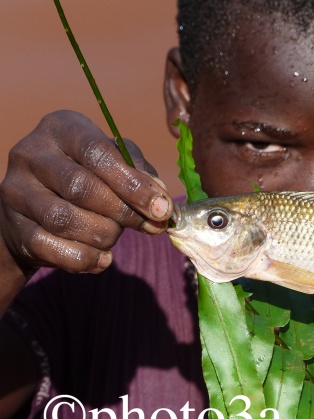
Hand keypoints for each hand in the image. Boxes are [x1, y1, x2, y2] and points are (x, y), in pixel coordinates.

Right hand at [0, 110, 172, 276]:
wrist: (37, 211)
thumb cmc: (88, 178)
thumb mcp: (114, 164)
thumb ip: (139, 174)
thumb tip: (160, 199)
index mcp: (62, 128)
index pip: (99, 153)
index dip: (134, 184)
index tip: (162, 208)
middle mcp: (31, 153)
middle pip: (83, 187)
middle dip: (125, 212)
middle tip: (150, 226)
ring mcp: (16, 191)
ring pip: (66, 220)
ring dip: (105, 235)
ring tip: (117, 236)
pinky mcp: (14, 228)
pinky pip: (53, 248)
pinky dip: (86, 258)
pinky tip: (103, 258)